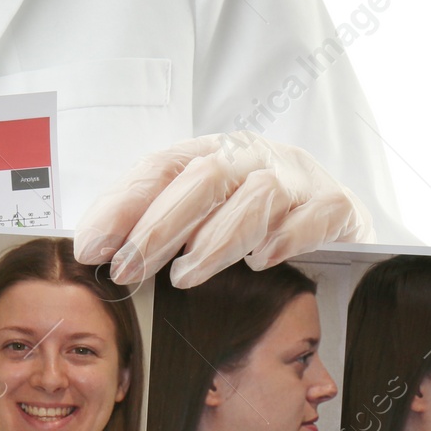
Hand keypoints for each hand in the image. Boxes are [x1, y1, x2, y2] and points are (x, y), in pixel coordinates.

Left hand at [74, 131, 374, 287]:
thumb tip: (94, 252)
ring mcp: (299, 180)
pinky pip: (313, 215)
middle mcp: (254, 158)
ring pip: (255, 195)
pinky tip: (262, 261)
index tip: (91, 247)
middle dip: (158, 227)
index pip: (161, 168)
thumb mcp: (202, 220)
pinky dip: (286, 236)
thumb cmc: (255, 227)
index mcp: (215, 154)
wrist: (338, 226)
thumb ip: (154, 227)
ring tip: (184, 276)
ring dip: (215, 238)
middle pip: (203, 177)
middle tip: (126, 270)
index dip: (123, 206)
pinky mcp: (338, 207)